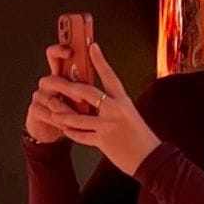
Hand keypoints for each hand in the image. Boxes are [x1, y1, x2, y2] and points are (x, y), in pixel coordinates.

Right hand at [24, 42, 77, 143]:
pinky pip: (46, 114)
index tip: (70, 52)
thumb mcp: (82, 96)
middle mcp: (48, 82)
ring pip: (51, 100)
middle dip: (69, 89)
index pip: (54, 55)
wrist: (55, 130)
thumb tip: (104, 74)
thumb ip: (87, 85)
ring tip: (80, 117)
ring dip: (67, 110)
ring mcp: (39, 95)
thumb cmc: (72, 111)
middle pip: (53, 79)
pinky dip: (59, 121)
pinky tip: (68, 126)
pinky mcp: (35, 110)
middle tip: (82, 98)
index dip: (59, 51)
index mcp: (60, 74)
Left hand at [49, 44, 160, 175]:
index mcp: (123, 100)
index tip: (92, 46)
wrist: (149, 157)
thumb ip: (113, 104)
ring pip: (78, 117)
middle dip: (70, 88)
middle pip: (88, 93)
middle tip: (57, 84)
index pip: (110, 76)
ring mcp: (109, 126)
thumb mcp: (129, 113)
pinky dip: (72, 133)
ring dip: (63, 115)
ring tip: (54, 111)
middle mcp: (116, 110)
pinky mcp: (103, 141)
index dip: (100, 60)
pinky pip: (81, 136)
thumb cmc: (139, 135)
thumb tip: (95, 98)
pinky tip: (66, 130)